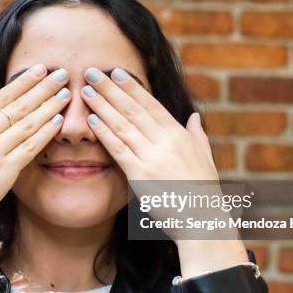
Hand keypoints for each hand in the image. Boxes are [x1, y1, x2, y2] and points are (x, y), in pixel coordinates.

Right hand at [0, 63, 70, 262]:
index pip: (0, 97)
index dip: (23, 81)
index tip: (39, 68)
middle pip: (18, 106)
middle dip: (43, 88)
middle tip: (62, 73)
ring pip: (28, 123)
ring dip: (49, 106)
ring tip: (66, 93)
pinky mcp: (5, 172)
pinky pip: (30, 147)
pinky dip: (46, 132)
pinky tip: (59, 121)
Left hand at [80, 67, 217, 182]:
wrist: (202, 220)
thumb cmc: (202, 191)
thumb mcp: (205, 158)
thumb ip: (197, 135)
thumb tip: (193, 117)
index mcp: (179, 135)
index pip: (151, 104)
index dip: (132, 87)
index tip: (116, 72)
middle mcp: (166, 141)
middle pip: (133, 109)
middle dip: (111, 89)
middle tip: (92, 71)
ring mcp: (152, 157)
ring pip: (123, 125)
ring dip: (102, 105)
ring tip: (86, 90)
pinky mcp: (140, 175)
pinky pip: (118, 149)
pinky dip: (104, 133)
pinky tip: (91, 120)